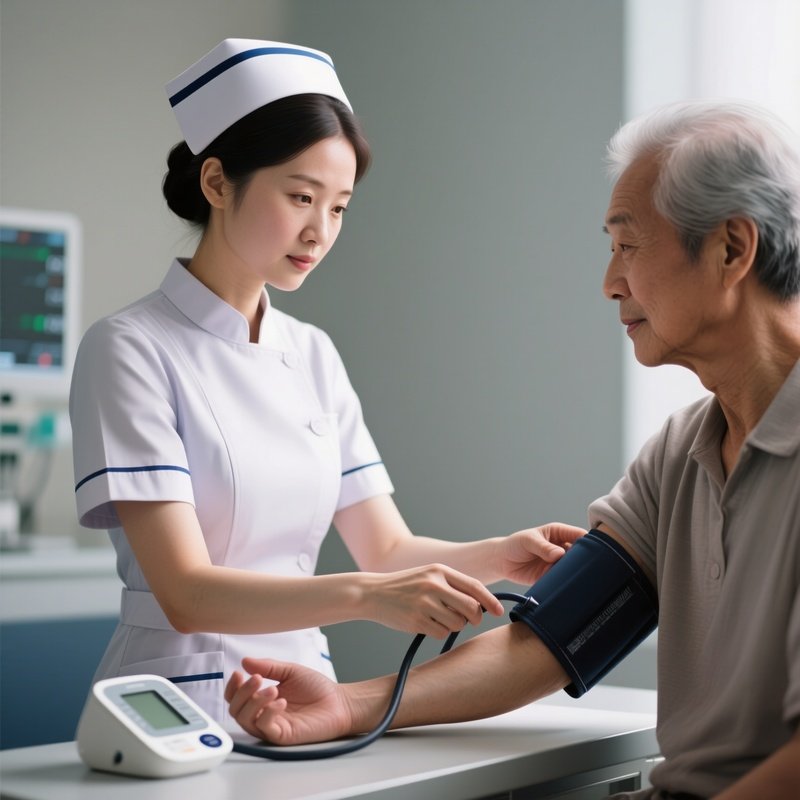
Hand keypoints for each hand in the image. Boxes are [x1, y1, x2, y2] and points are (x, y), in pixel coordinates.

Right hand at [225, 658, 353, 743]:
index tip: (238, 672)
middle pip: (236, 710)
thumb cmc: (317, 688)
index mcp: (263, 699)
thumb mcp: (290, 671)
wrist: (339, 702)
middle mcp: (263, 714)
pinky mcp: (282, 736)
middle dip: (242, 693)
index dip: (233, 687)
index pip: (236, 698)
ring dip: (253, 702)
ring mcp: (271, 726)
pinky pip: (264, 728)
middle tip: (257, 678)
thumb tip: (245, 661)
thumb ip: (268, 667)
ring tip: (273, 689)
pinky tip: (282, 701)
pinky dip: (268, 713)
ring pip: (246, 720)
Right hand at [365, 564, 503, 637]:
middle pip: (471, 608)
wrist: (372, 592)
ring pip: (457, 623)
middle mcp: (434, 584)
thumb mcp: (428, 576)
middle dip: (474, 618)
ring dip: (453, 625)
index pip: (474, 586)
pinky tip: (426, 624)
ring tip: (438, 618)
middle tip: (467, 620)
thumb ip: (452, 585)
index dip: (490, 601)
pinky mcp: (416, 620)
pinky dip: (439, 632)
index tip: (498, 611)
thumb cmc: (405, 586)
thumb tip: (480, 604)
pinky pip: (441, 633)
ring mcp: (425, 602)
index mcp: (440, 571)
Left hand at [496, 523, 585, 584]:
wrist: (502, 561)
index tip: (596, 550)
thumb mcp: (528, 541)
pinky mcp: (552, 577)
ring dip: (574, 574)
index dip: (589, 542)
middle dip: (585, 561)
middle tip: (587, 568)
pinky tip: (567, 587)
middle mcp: (562, 548)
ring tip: (576, 578)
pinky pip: (562, 581)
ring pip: (573, 569)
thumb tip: (560, 554)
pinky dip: (565, 584)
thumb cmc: (515, 544)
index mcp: (559, 533)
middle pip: (580, 554)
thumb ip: (543, 547)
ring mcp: (558, 564)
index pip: (579, 535)